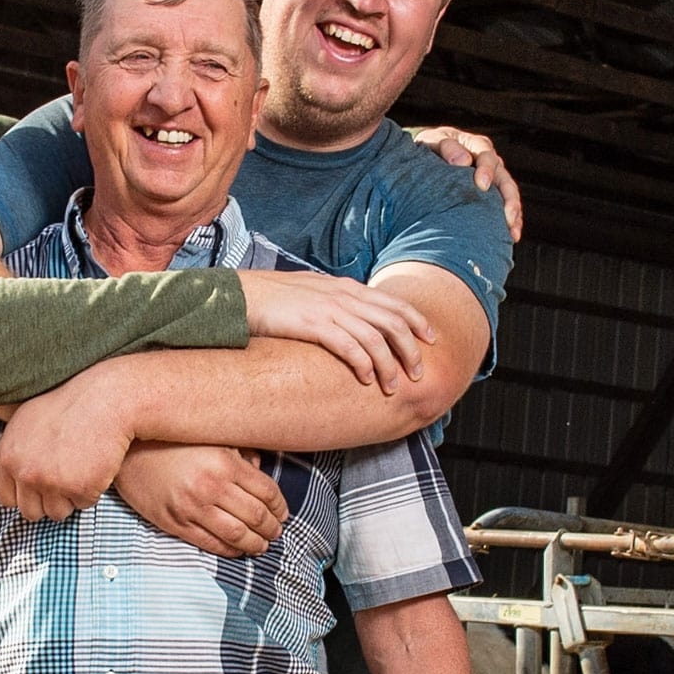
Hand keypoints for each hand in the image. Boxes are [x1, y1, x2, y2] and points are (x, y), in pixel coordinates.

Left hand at [0, 368, 130, 519]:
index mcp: (8, 457)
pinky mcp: (80, 488)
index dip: (22, 493)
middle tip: (62, 478)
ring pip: (56, 513)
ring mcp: (52, 482)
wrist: (104, 400)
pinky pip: (83, 505)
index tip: (36, 484)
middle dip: (46, 499)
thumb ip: (7, 451)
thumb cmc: (66, 406)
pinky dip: (91, 491)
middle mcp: (26, 472)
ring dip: (68, 498)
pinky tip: (94, 467)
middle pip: (30, 511)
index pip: (4, 497)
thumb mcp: (24, 421)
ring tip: (79, 470)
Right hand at [114, 442, 287, 556]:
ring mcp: (192, 508)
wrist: (127, 452)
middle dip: (272, 528)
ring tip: (262, 545)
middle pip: (257, 516)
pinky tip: (237, 549)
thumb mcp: (210, 438)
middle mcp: (211, 487)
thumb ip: (239, 451)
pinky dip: (230, 551)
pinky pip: (210, 544)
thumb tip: (260, 466)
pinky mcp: (175, 523)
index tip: (283, 513)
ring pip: (237, 535)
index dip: (280, 507)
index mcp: (225, 463)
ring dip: (256, 544)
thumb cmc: (171, 442)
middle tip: (276, 532)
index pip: (267, 492)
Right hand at [236, 270, 433, 392]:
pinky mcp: (314, 325)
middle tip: (417, 373)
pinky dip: (364, 364)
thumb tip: (353, 318)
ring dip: (390, 365)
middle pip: (393, 322)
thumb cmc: (273, 299)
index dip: (417, 321)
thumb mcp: (312, 293)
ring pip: (376, 338)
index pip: (393, 303)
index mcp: (345, 288)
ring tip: (393, 386)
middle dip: (411, 350)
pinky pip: (350, 347)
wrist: (242, 295)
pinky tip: (366, 380)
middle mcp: (343, 296)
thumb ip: (336, 302)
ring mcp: (330, 309)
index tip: (431, 339)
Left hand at [412, 125, 522, 241]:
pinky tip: (512, 236)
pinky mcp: (491, 195)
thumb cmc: (428, 148)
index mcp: (475, 146)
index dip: (487, 170)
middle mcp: (489, 162)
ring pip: (509, 195)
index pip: (487, 156)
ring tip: (512, 231)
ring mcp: (493, 179)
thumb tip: (463, 161)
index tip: (482, 185)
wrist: (425, 157)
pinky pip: (505, 208)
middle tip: (506, 215)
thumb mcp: (433, 142)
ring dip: (513, 213)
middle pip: (505, 179)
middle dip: (508, 198)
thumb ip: (448, 148)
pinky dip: (511, 221)